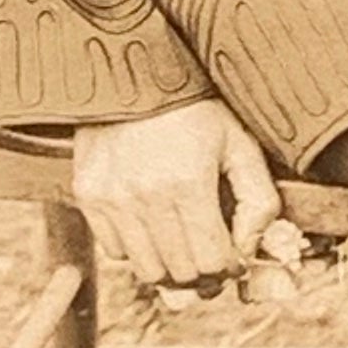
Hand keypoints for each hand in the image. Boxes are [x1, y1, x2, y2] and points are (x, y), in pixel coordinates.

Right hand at [72, 97, 280, 293]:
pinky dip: (136, 251)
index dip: (229, 269)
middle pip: (179, 273)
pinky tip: (152, 229)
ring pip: (146, 270)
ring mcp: (112, 198)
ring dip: (170, 269)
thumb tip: (250, 249)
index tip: (234, 261)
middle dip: (203, 275)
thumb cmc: (193, 107)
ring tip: (184, 250)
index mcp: (188, 183)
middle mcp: (146, 196)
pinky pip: (114, 250)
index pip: (210, 261)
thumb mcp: (240, 144)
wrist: (133, 71)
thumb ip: (258, 200)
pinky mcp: (89, 195)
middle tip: (212, 262)